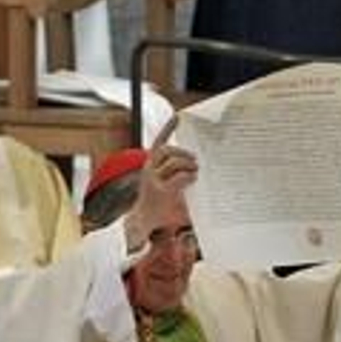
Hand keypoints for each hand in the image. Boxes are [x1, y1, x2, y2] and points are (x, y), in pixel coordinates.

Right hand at [124, 119, 198, 252]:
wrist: (143, 224)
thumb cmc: (159, 204)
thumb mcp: (168, 186)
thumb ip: (178, 174)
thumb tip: (198, 166)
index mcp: (151, 166)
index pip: (158, 142)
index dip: (167, 129)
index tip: (178, 117)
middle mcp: (149, 170)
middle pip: (166, 150)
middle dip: (183, 152)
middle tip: (195, 160)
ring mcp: (153, 180)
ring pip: (173, 161)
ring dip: (187, 163)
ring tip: (195, 171)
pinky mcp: (160, 191)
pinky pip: (178, 177)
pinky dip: (188, 176)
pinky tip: (193, 177)